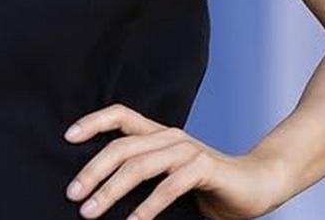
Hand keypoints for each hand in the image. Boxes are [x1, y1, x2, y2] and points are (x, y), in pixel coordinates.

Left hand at [63, 103, 293, 219]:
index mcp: (159, 135)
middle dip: (92, 170)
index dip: (93, 122)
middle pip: (122, 146)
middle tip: (72, 195)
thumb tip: (97, 191)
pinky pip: (169, 186)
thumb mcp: (168, 176)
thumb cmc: (208, 185)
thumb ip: (141, 175)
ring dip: (111, 191)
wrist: (257, 186)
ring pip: (140, 165)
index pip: (120, 115)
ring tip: (91, 212)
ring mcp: (188, 150)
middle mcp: (171, 137)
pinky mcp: (205, 168)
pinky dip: (148, 207)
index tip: (67, 138)